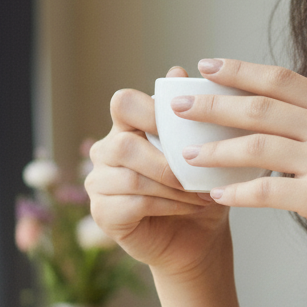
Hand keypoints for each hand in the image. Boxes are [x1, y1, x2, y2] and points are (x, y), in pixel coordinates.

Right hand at [84, 66, 230, 279]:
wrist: (200, 236)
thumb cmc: (202, 188)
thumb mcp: (206, 149)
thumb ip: (192, 115)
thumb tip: (178, 69)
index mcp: (129, 128)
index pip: (123, 103)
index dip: (150, 110)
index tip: (185, 122)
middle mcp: (107, 152)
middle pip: (123, 144)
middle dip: (168, 160)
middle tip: (201, 171)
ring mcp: (100, 183)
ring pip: (132, 177)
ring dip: (175, 186)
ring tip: (203, 193)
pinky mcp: (103, 214)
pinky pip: (134, 203)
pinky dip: (169, 204)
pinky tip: (191, 206)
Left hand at [171, 58, 306, 288]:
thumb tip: (277, 122)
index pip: (283, 80)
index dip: (240, 71)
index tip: (207, 67)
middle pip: (261, 106)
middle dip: (213, 104)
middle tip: (178, 106)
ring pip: (256, 145)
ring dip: (215, 149)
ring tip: (186, 155)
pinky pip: (265, 190)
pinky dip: (237, 192)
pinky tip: (218, 194)